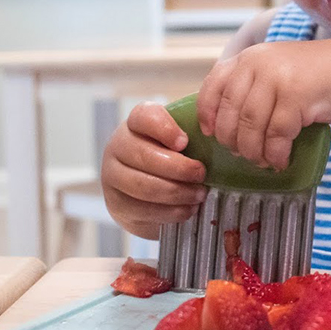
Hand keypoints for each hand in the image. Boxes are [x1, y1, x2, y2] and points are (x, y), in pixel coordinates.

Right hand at [101, 102, 206, 238]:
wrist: (150, 185)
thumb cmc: (173, 154)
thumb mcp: (181, 136)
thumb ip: (194, 129)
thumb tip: (218, 131)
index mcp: (136, 122)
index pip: (144, 117)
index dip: (165, 129)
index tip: (185, 142)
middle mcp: (119, 145)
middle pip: (144, 155)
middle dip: (178, 168)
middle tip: (201, 174)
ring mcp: (113, 176)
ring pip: (142, 186)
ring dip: (176, 193)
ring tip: (199, 194)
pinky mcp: (116, 204)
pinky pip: (142, 209)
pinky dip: (169, 212)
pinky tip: (187, 209)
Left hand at [197, 40, 330, 169]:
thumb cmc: (311, 76)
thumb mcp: (274, 70)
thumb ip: (249, 88)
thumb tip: (223, 127)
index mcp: (248, 58)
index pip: (214, 86)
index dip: (207, 113)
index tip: (211, 133)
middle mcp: (258, 64)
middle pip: (231, 112)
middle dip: (233, 140)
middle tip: (242, 154)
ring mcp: (278, 78)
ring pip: (251, 126)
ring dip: (254, 151)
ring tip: (262, 161)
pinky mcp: (296, 96)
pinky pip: (277, 134)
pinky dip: (276, 153)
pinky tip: (280, 160)